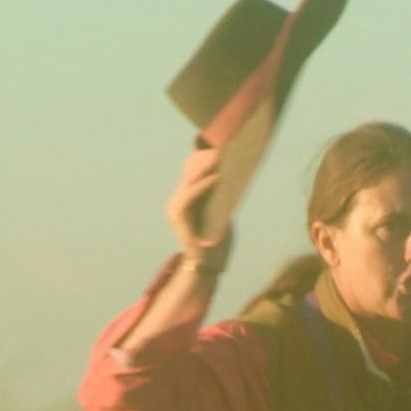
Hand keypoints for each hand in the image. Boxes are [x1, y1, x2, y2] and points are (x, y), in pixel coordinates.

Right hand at [165, 144, 235, 270]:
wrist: (209, 265)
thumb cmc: (217, 242)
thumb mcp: (223, 214)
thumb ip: (223, 197)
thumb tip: (235, 176)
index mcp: (187, 200)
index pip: (193, 172)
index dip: (204, 158)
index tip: (221, 145)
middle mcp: (178, 201)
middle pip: (190, 172)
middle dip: (206, 158)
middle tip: (223, 146)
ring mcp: (175, 208)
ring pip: (189, 180)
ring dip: (206, 168)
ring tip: (221, 156)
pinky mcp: (178, 217)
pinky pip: (189, 196)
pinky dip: (203, 185)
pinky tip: (216, 178)